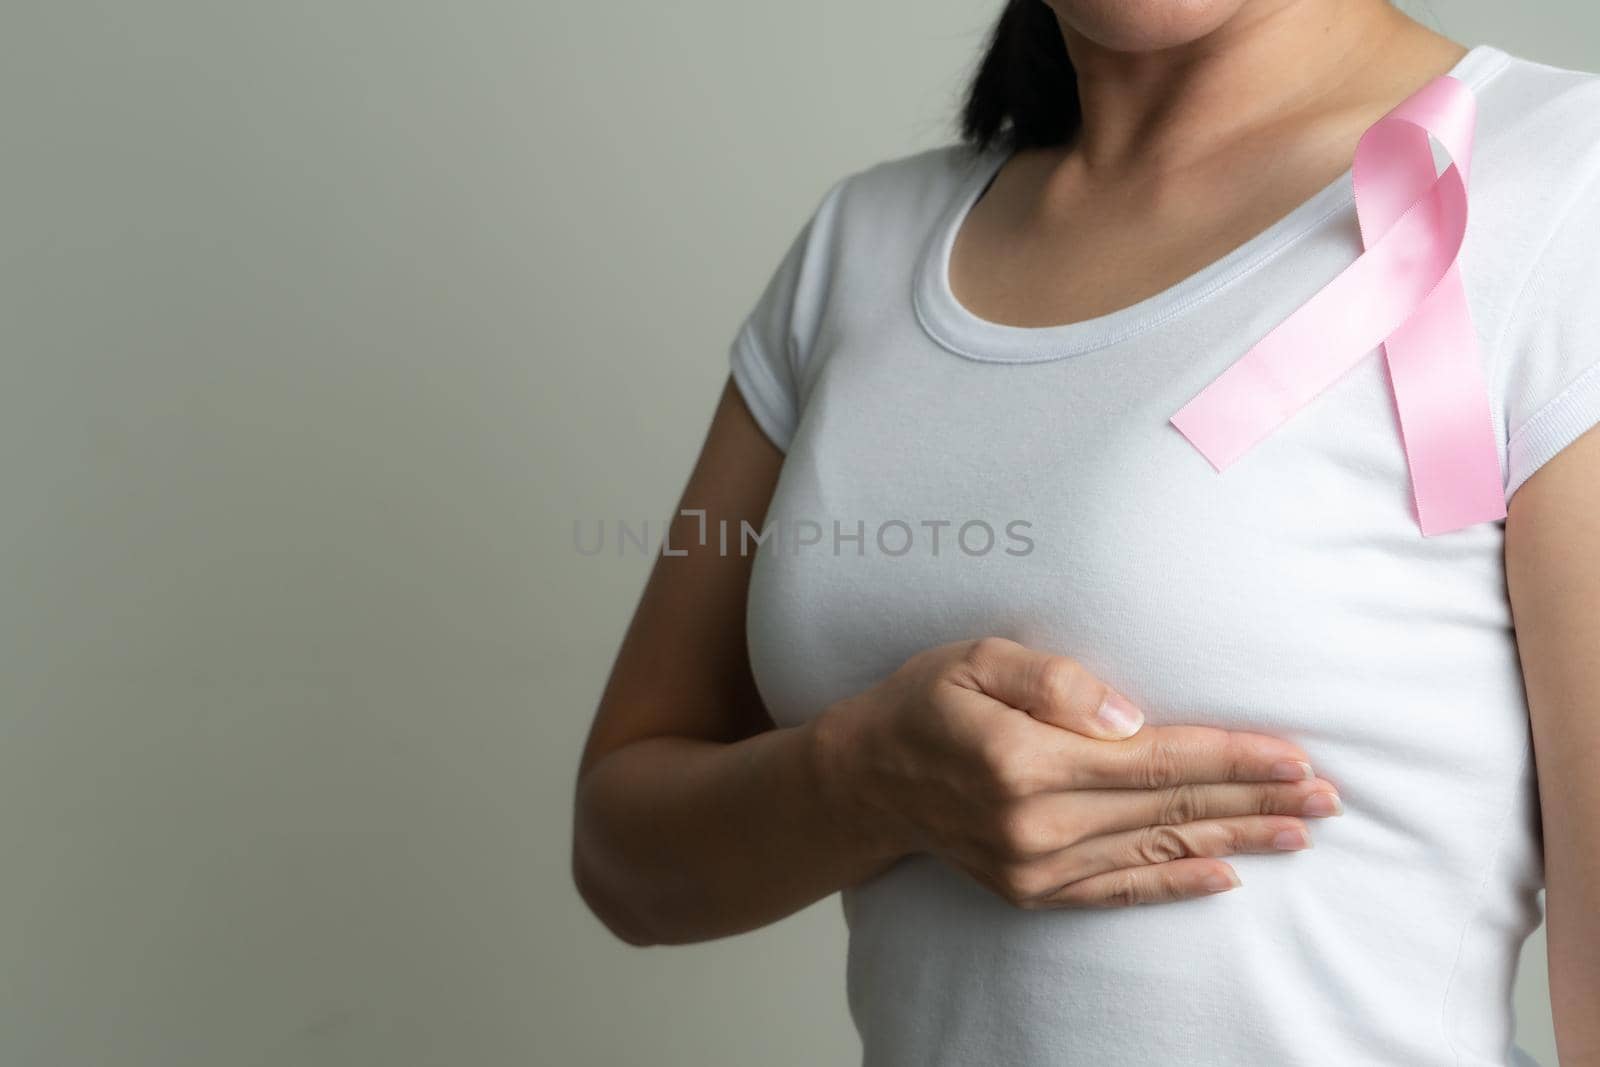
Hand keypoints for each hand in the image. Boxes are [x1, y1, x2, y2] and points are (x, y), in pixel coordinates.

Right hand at [812, 636, 1341, 907]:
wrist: (867, 778)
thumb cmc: (925, 702)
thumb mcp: (975, 659)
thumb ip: (1054, 681)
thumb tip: (1131, 716)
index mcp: (1026, 760)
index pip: (1156, 759)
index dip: (1231, 758)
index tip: (1295, 755)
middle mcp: (1036, 823)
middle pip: (1171, 810)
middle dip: (1256, 800)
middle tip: (1328, 796)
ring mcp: (1034, 867)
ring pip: (1158, 851)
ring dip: (1236, 841)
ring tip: (1301, 829)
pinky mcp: (1031, 890)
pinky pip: (1120, 890)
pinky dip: (1178, 885)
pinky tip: (1228, 875)